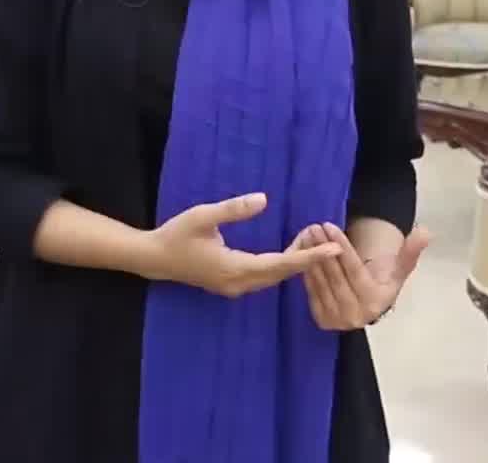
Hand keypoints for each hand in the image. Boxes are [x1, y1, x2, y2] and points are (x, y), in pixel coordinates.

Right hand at [145, 193, 341, 297]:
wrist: (154, 259)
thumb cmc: (177, 235)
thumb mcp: (203, 216)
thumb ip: (233, 209)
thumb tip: (264, 199)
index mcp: (234, 269)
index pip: (280, 265)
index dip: (308, 257)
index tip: (333, 249)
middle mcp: (239, 283)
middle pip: (281, 274)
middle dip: (307, 260)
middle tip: (332, 242)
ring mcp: (235, 287)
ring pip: (273, 277)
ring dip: (294, 263)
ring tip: (315, 245)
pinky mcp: (231, 284)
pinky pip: (264, 277)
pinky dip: (281, 266)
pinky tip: (290, 253)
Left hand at [293, 222, 430, 330]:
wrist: (368, 308)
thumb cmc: (383, 284)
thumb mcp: (399, 271)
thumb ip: (410, 251)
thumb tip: (426, 233)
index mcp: (375, 302)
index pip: (354, 269)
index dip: (342, 246)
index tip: (330, 225)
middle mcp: (356, 314)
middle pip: (336, 274)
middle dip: (323, 247)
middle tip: (314, 225)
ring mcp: (337, 319)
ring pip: (321, 281)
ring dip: (311, 256)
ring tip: (307, 233)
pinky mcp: (322, 320)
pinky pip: (311, 291)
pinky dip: (305, 270)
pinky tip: (302, 251)